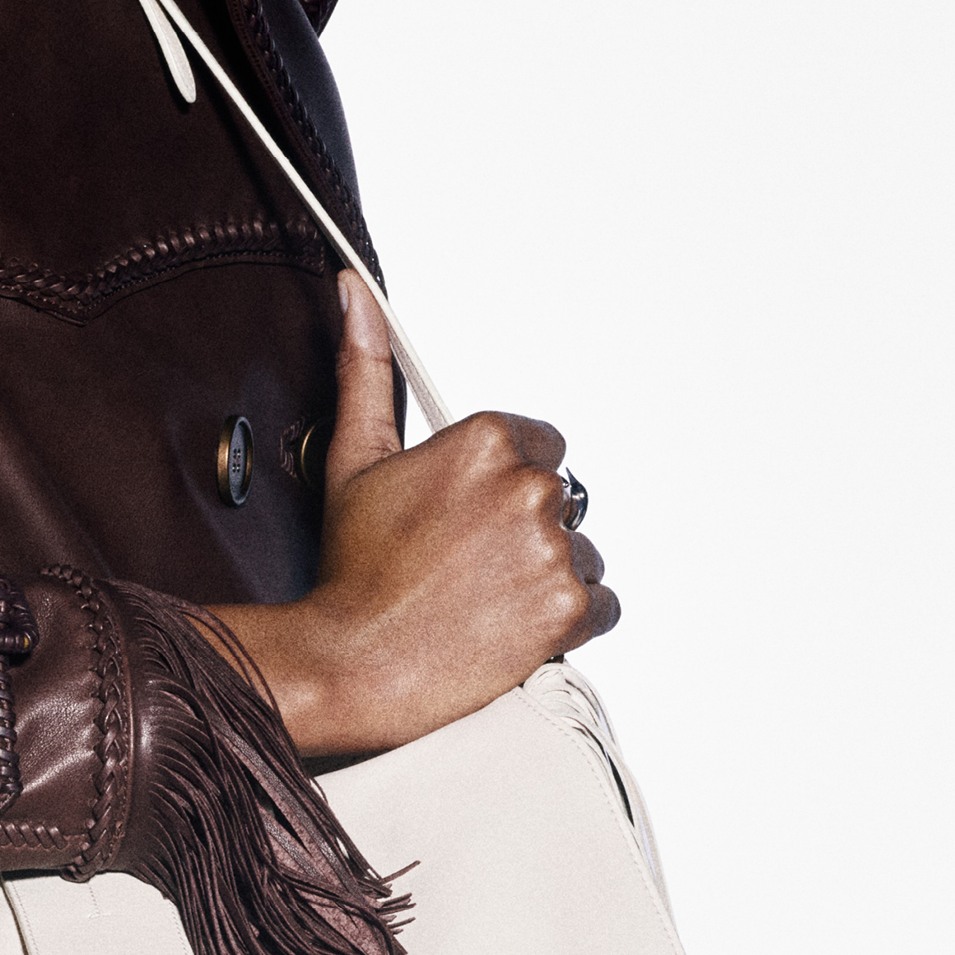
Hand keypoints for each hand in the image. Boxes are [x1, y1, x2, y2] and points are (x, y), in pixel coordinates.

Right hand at [213, 275, 615, 757]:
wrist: (350, 661)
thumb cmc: (351, 572)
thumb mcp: (353, 457)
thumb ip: (367, 368)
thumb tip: (355, 293)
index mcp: (487, 441)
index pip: (540, 447)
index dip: (504, 488)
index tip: (471, 519)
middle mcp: (528, 488)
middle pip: (559, 501)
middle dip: (523, 531)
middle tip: (466, 567)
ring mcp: (552, 549)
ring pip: (580, 553)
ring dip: (545, 576)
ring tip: (484, 601)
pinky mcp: (568, 610)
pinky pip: (603, 606)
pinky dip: (569, 621)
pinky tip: (515, 626)